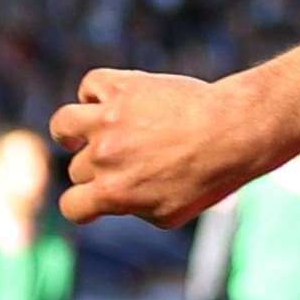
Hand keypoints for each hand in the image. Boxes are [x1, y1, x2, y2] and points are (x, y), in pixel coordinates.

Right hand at [52, 71, 263, 229]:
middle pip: (78, 167)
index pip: (71, 207)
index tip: (97, 199)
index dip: (83, 206)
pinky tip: (113, 101)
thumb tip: (114, 200)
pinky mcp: (121, 86)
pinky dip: (97, 92)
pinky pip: (89, 86)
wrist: (236, 130)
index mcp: (114, 193)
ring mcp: (108, 118)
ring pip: (63, 123)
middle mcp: (104, 156)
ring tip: (89, 130)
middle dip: (98, 169)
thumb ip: (133, 208)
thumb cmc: (210, 177)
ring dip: (72, 130)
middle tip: (130, 162)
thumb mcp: (171, 213)